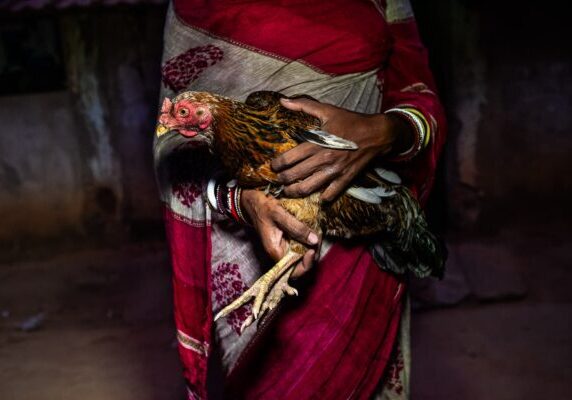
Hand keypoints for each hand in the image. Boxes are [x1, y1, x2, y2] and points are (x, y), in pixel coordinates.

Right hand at [241, 189, 318, 276]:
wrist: (254, 202)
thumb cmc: (262, 208)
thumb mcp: (279, 214)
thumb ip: (296, 228)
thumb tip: (315, 240)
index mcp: (276, 252)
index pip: (294, 270)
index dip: (307, 264)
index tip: (313, 249)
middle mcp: (281, 253)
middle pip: (302, 264)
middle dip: (314, 253)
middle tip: (318, 237)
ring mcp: (285, 247)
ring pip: (304, 255)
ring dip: (313, 246)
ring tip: (317, 232)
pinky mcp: (288, 241)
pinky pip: (302, 245)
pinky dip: (309, 240)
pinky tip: (313, 230)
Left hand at [271, 98, 413, 201]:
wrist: (377, 134)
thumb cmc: (351, 122)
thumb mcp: (327, 110)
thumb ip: (303, 105)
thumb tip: (283, 100)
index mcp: (316, 143)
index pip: (288, 158)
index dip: (276, 165)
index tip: (273, 166)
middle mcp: (323, 159)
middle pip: (294, 176)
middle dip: (281, 180)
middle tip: (278, 180)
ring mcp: (334, 171)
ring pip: (307, 188)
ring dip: (294, 192)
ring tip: (288, 191)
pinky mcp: (344, 179)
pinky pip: (329, 195)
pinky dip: (320, 198)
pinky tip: (315, 194)